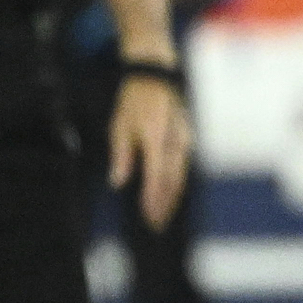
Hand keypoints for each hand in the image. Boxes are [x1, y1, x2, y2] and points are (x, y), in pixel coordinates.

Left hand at [107, 72, 193, 228]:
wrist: (155, 77)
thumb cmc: (134, 102)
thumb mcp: (120, 126)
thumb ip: (121, 156)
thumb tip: (117, 183)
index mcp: (156, 137)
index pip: (156, 174)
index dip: (152, 197)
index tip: (147, 215)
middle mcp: (174, 141)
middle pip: (172, 181)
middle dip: (164, 204)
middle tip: (155, 224)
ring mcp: (184, 140)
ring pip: (180, 176)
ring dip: (171, 198)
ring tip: (162, 216)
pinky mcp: (186, 141)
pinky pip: (182, 168)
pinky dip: (175, 185)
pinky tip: (170, 196)